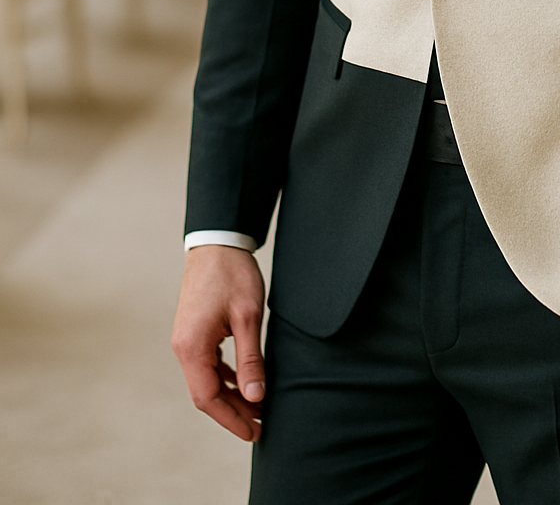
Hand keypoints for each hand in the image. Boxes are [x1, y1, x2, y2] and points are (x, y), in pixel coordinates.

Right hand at [171, 245, 266, 441]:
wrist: (217, 242)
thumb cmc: (233, 275)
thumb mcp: (248, 317)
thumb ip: (250, 359)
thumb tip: (255, 396)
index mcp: (192, 348)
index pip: (208, 398)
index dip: (232, 419)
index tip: (254, 432)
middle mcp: (183, 348)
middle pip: (207, 393)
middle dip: (233, 412)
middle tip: (262, 424)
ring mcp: (186, 340)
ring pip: (207, 380)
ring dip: (231, 396)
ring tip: (258, 407)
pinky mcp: (193, 331)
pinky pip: (208, 364)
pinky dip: (226, 377)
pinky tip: (244, 381)